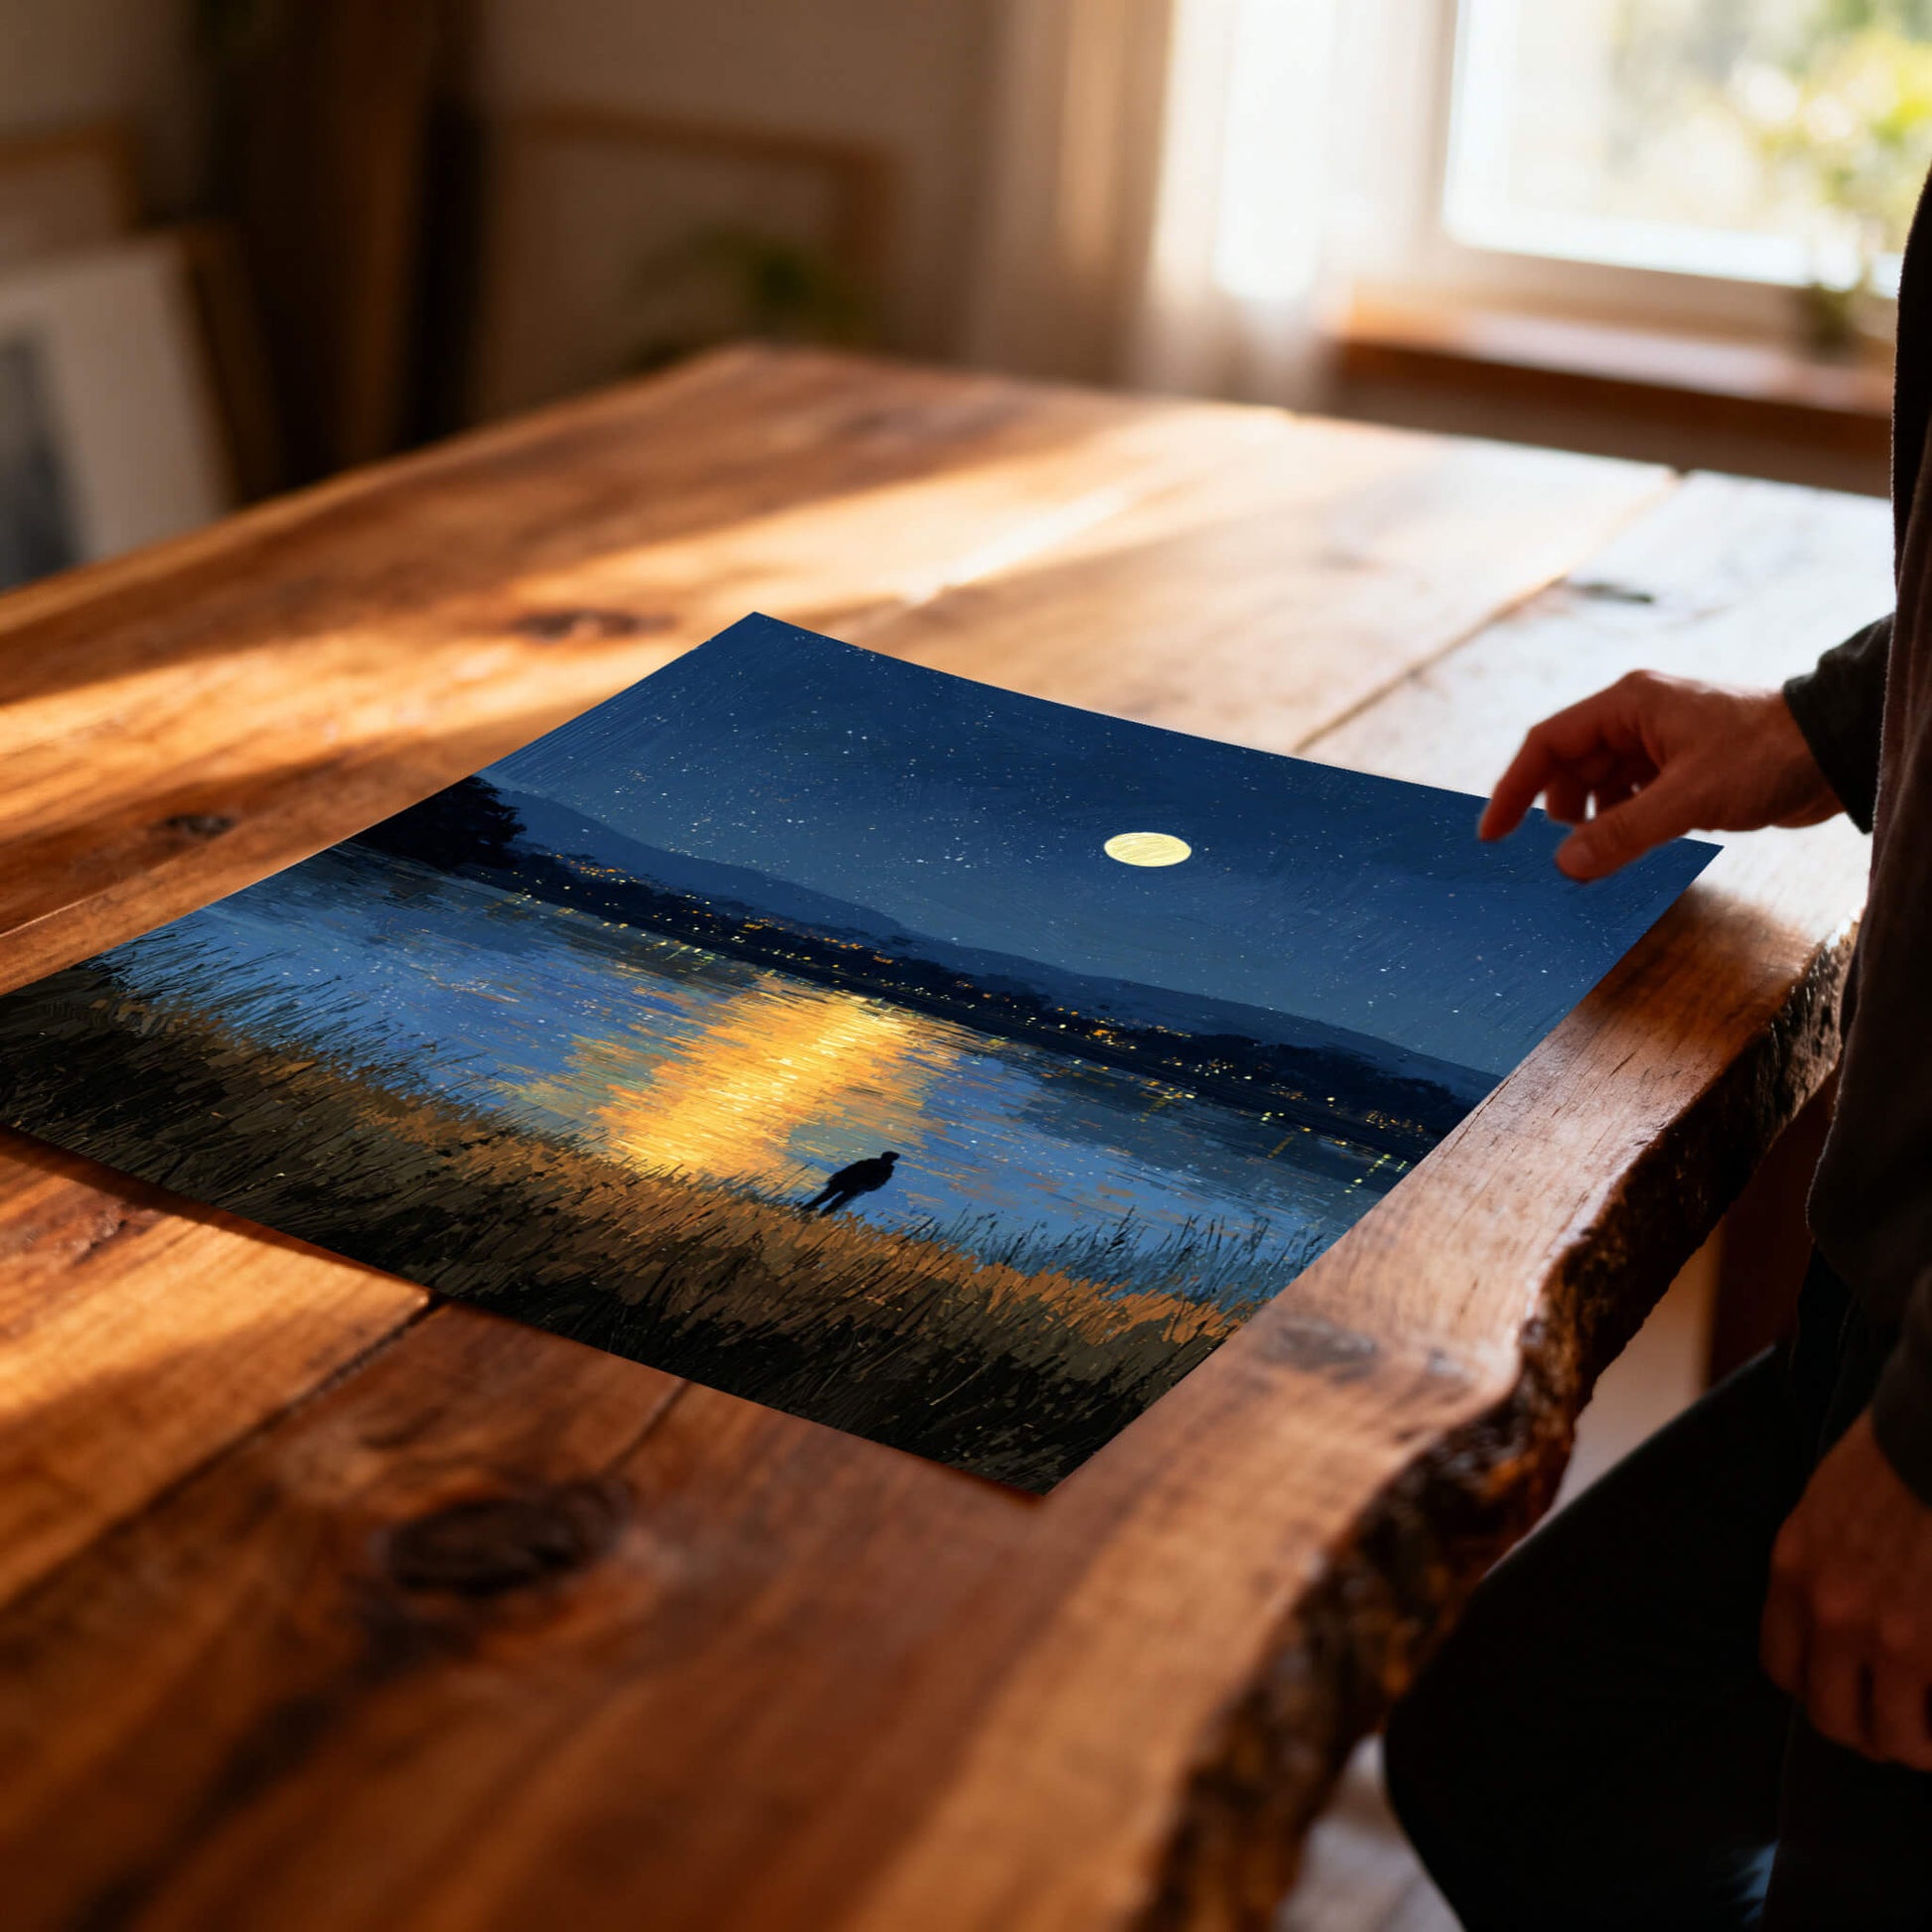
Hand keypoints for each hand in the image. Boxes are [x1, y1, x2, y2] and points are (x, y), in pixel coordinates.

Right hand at [1479, 672, 1840, 879]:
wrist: (1834, 751)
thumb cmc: (1766, 755)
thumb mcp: (1687, 798)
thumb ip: (1622, 832)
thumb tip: (1565, 865)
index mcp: (1628, 705)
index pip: (1548, 743)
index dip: (1514, 788)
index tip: (1493, 833)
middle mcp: (1636, 719)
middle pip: (1569, 766)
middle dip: (1554, 812)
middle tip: (1547, 858)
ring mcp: (1658, 744)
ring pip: (1599, 786)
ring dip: (1588, 823)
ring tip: (1589, 860)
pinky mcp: (1679, 770)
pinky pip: (1630, 799)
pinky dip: (1618, 825)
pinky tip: (1622, 852)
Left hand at [1760, 1411, 1931, 1769]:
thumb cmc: (1896, 1459)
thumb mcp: (1827, 1507)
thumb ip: (1823, 1566)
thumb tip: (1837, 1622)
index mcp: (1795, 1571)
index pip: (1782, 1668)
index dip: (1817, 1689)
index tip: (1848, 1691)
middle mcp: (1830, 1611)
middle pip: (1831, 1717)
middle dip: (1867, 1732)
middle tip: (1900, 1728)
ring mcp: (1889, 1635)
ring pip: (1892, 1736)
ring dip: (1914, 1745)